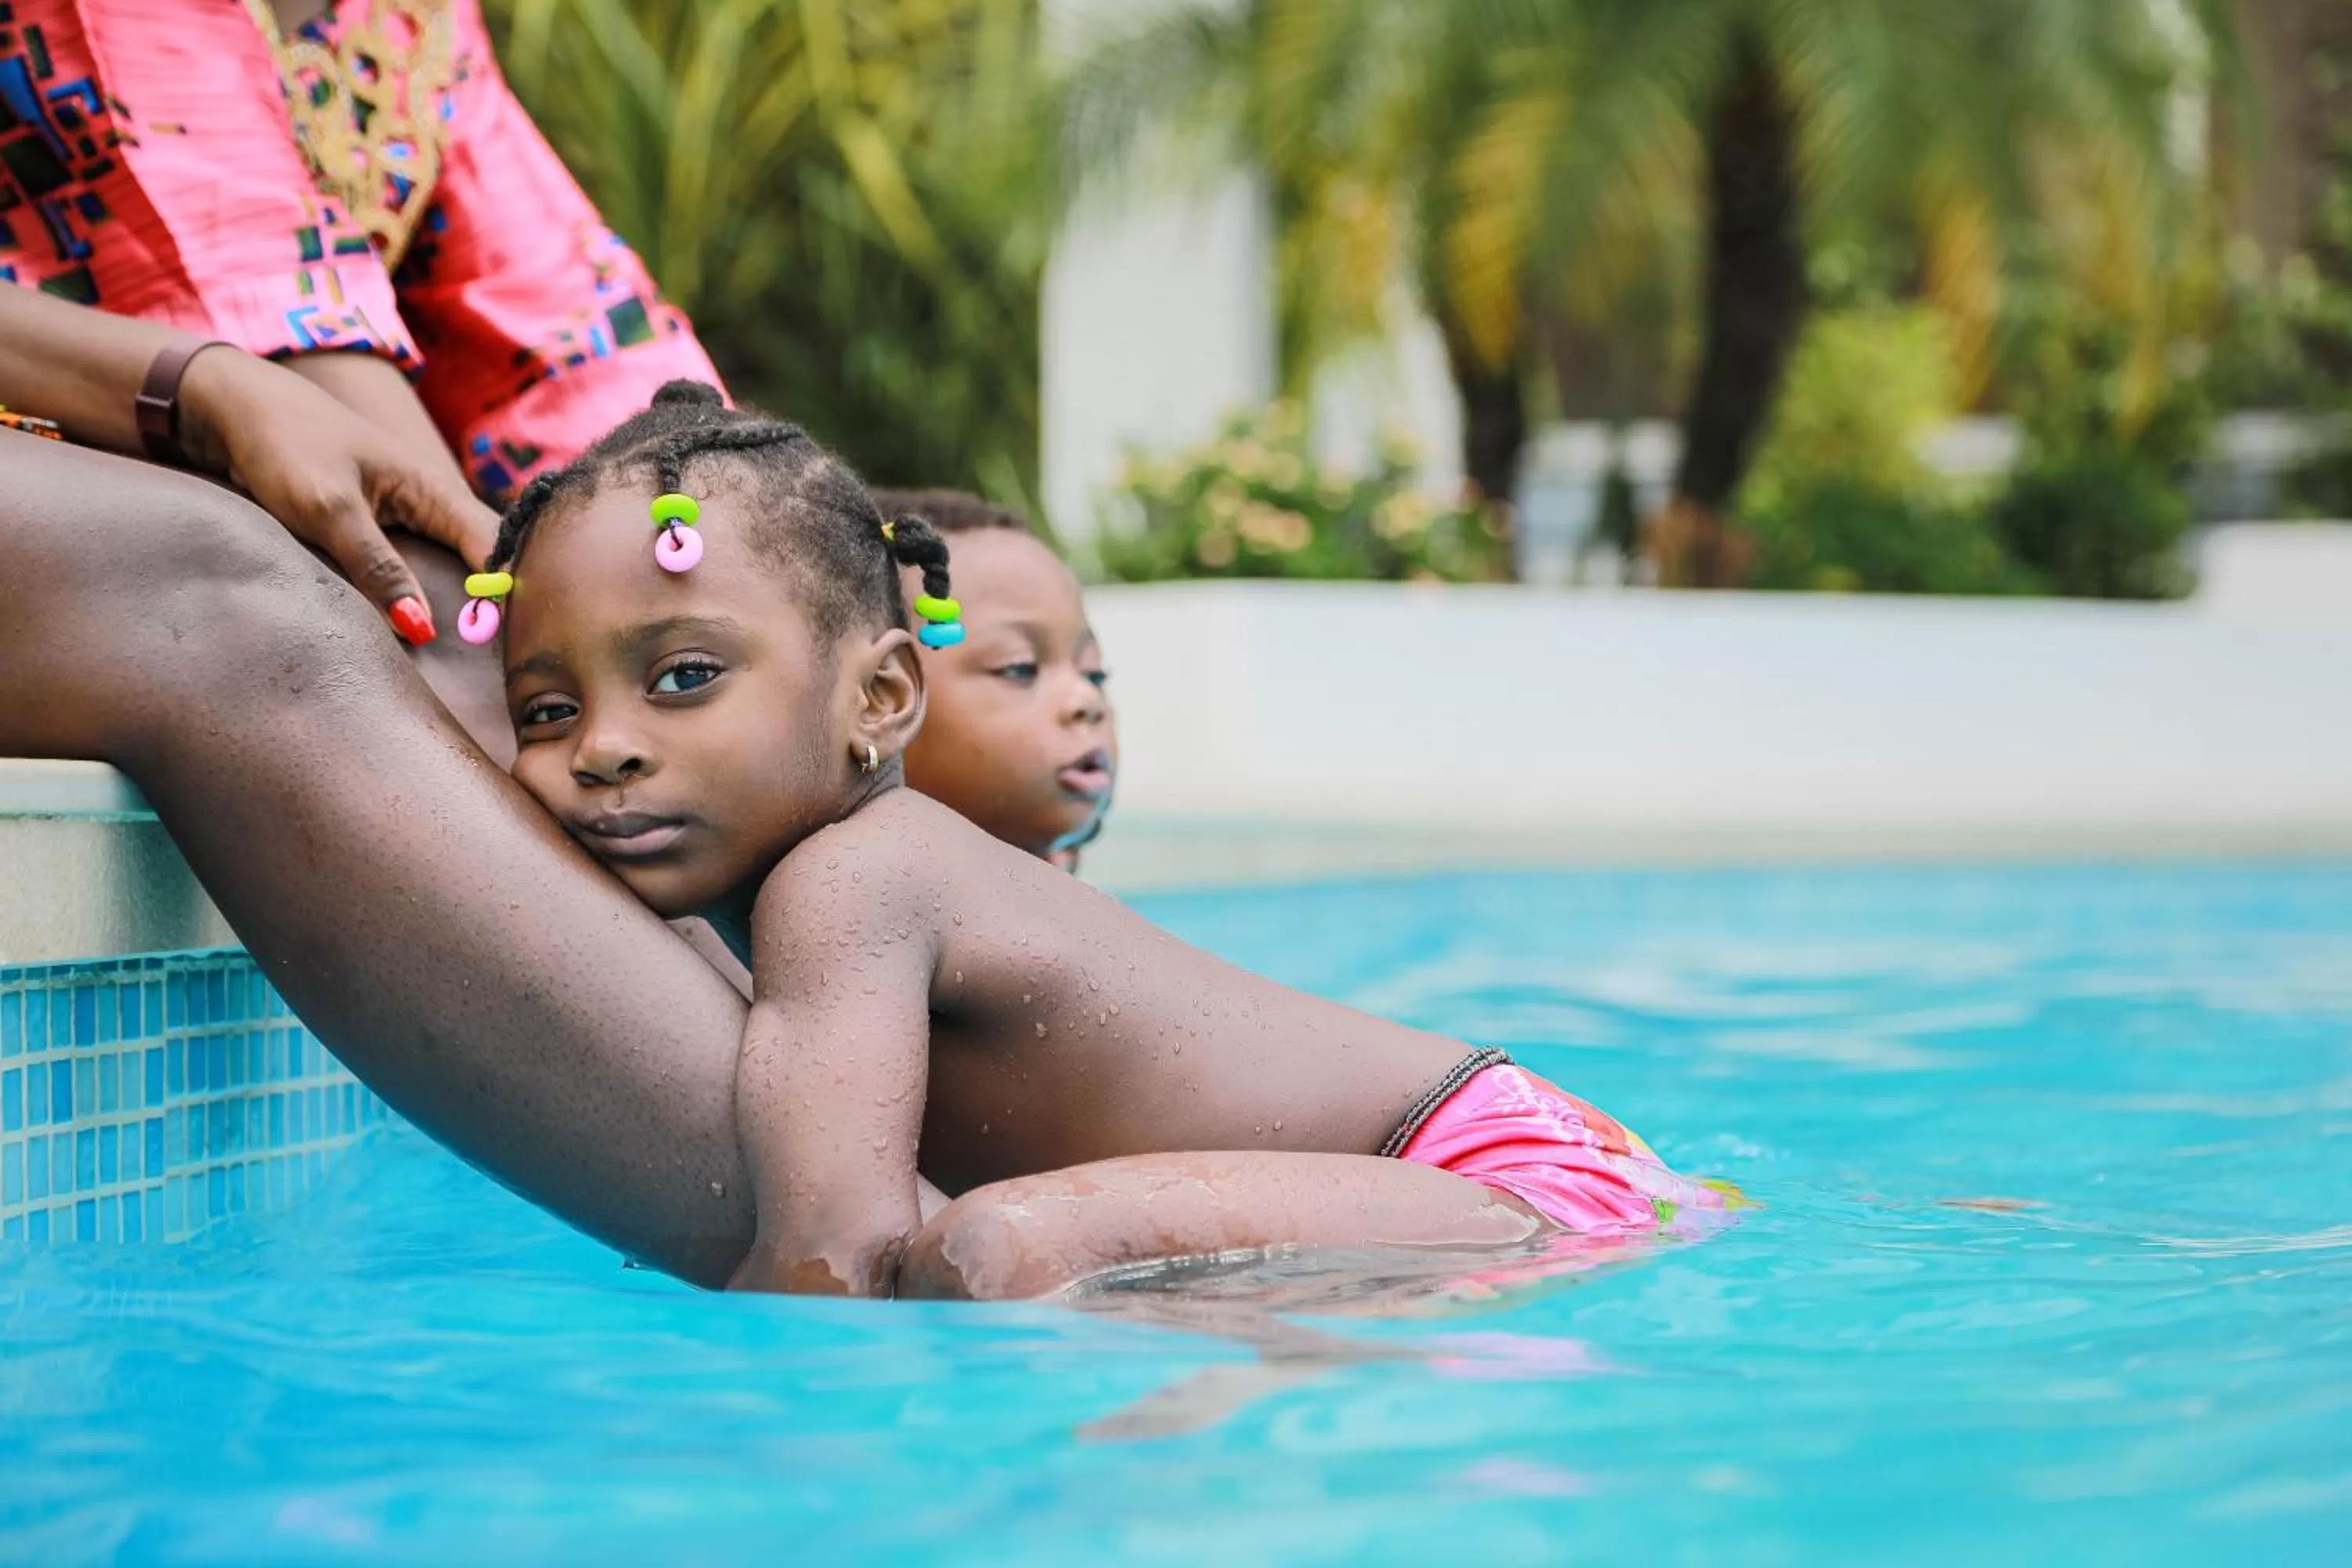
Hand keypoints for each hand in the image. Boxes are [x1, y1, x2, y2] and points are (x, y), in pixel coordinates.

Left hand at [178, 348, 499, 643]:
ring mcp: (407, 515)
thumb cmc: (286, 445)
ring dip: (456, 604)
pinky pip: (416, 566)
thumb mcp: (330, 511)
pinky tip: (418, 626)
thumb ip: (377, 569)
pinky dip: (420, 596)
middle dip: (490, 606)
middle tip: (493, 658)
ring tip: (467, 652)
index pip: (496, 548)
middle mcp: (431, 504)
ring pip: (450, 566)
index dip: (507, 595)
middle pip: (481, 562)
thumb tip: (420, 629)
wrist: (235, 406)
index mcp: (434, 490)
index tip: (506, 644)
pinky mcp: (378, 526)